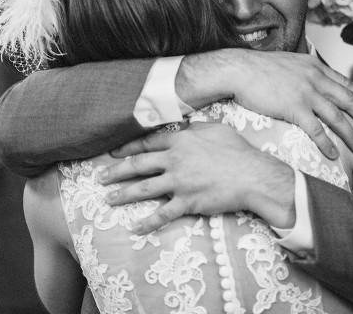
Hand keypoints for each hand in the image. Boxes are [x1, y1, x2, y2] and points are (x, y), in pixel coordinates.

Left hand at [99, 123, 295, 234]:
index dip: (128, 148)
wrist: (252, 175)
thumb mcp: (214, 129)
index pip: (147, 143)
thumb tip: (181, 125)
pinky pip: (162, 214)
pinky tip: (134, 227)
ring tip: (108, 199)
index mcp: (180, 140)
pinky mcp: (187, 202)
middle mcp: (175, 160)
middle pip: (138, 165)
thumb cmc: (237, 150)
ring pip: (144, 189)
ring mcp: (179, 183)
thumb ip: (193, 128)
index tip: (114, 153)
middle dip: (116, 172)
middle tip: (100, 177)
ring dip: (123, 194)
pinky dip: (147, 222)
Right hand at [177, 49, 352, 155]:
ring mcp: (306, 94)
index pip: (347, 84)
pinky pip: (316, 129)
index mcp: (316, 67)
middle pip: (349, 101)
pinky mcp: (294, 108)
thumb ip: (304, 71)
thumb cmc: (259, 68)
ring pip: (337, 117)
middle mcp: (316, 79)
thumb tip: (312, 79)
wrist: (240, 69)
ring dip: (352, 134)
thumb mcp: (289, 62)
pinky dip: (327, 143)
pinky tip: (333, 154)